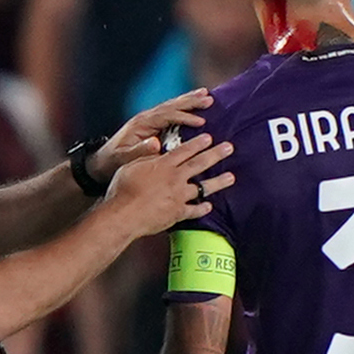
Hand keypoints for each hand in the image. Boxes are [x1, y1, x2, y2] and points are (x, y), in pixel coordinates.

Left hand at [92, 89, 211, 182]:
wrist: (101, 163)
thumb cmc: (113, 163)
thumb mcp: (124, 159)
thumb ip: (139, 151)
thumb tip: (155, 143)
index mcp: (141, 124)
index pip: (166, 116)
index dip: (184, 117)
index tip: (201, 122)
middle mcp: (145, 118)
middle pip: (171, 105)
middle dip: (190, 102)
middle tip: (209, 98)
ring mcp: (148, 120)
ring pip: (172, 106)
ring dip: (189, 100)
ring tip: (207, 95)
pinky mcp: (151, 125)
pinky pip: (170, 113)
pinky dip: (184, 108)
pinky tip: (195, 105)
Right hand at [104, 133, 235, 239]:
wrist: (124, 215)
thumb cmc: (122, 190)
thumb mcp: (130, 166)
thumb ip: (146, 157)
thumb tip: (155, 147)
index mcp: (163, 165)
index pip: (185, 150)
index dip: (198, 143)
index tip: (209, 137)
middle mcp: (175, 178)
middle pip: (199, 164)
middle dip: (216, 154)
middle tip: (229, 148)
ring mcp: (178, 197)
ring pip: (203, 187)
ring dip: (218, 182)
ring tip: (231, 177)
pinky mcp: (177, 214)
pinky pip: (194, 211)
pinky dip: (202, 209)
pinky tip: (209, 206)